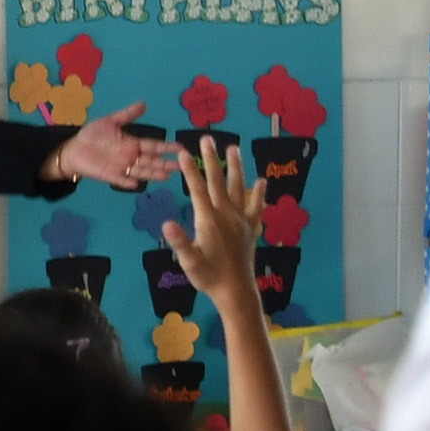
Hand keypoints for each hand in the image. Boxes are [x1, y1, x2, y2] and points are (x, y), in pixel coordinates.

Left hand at [47, 106, 175, 187]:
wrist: (73, 148)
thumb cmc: (92, 136)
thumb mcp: (110, 122)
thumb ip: (127, 115)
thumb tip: (144, 104)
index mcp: (132, 144)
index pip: (153, 146)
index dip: (167, 147)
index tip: (181, 148)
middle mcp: (130, 157)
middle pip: (151, 161)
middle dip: (166, 163)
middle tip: (182, 166)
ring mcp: (120, 167)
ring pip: (141, 171)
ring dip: (153, 173)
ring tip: (167, 175)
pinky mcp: (109, 175)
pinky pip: (120, 179)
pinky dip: (127, 181)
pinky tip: (136, 183)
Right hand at [160, 146, 263, 311]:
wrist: (236, 291)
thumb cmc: (209, 277)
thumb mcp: (189, 262)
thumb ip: (180, 242)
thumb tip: (167, 223)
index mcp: (209, 220)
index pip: (197, 190)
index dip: (189, 170)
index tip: (183, 152)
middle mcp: (227, 215)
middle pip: (218, 182)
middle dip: (211, 160)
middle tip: (207, 139)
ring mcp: (241, 220)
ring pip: (239, 187)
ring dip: (235, 167)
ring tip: (234, 148)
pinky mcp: (251, 228)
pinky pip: (256, 206)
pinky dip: (260, 193)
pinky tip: (262, 181)